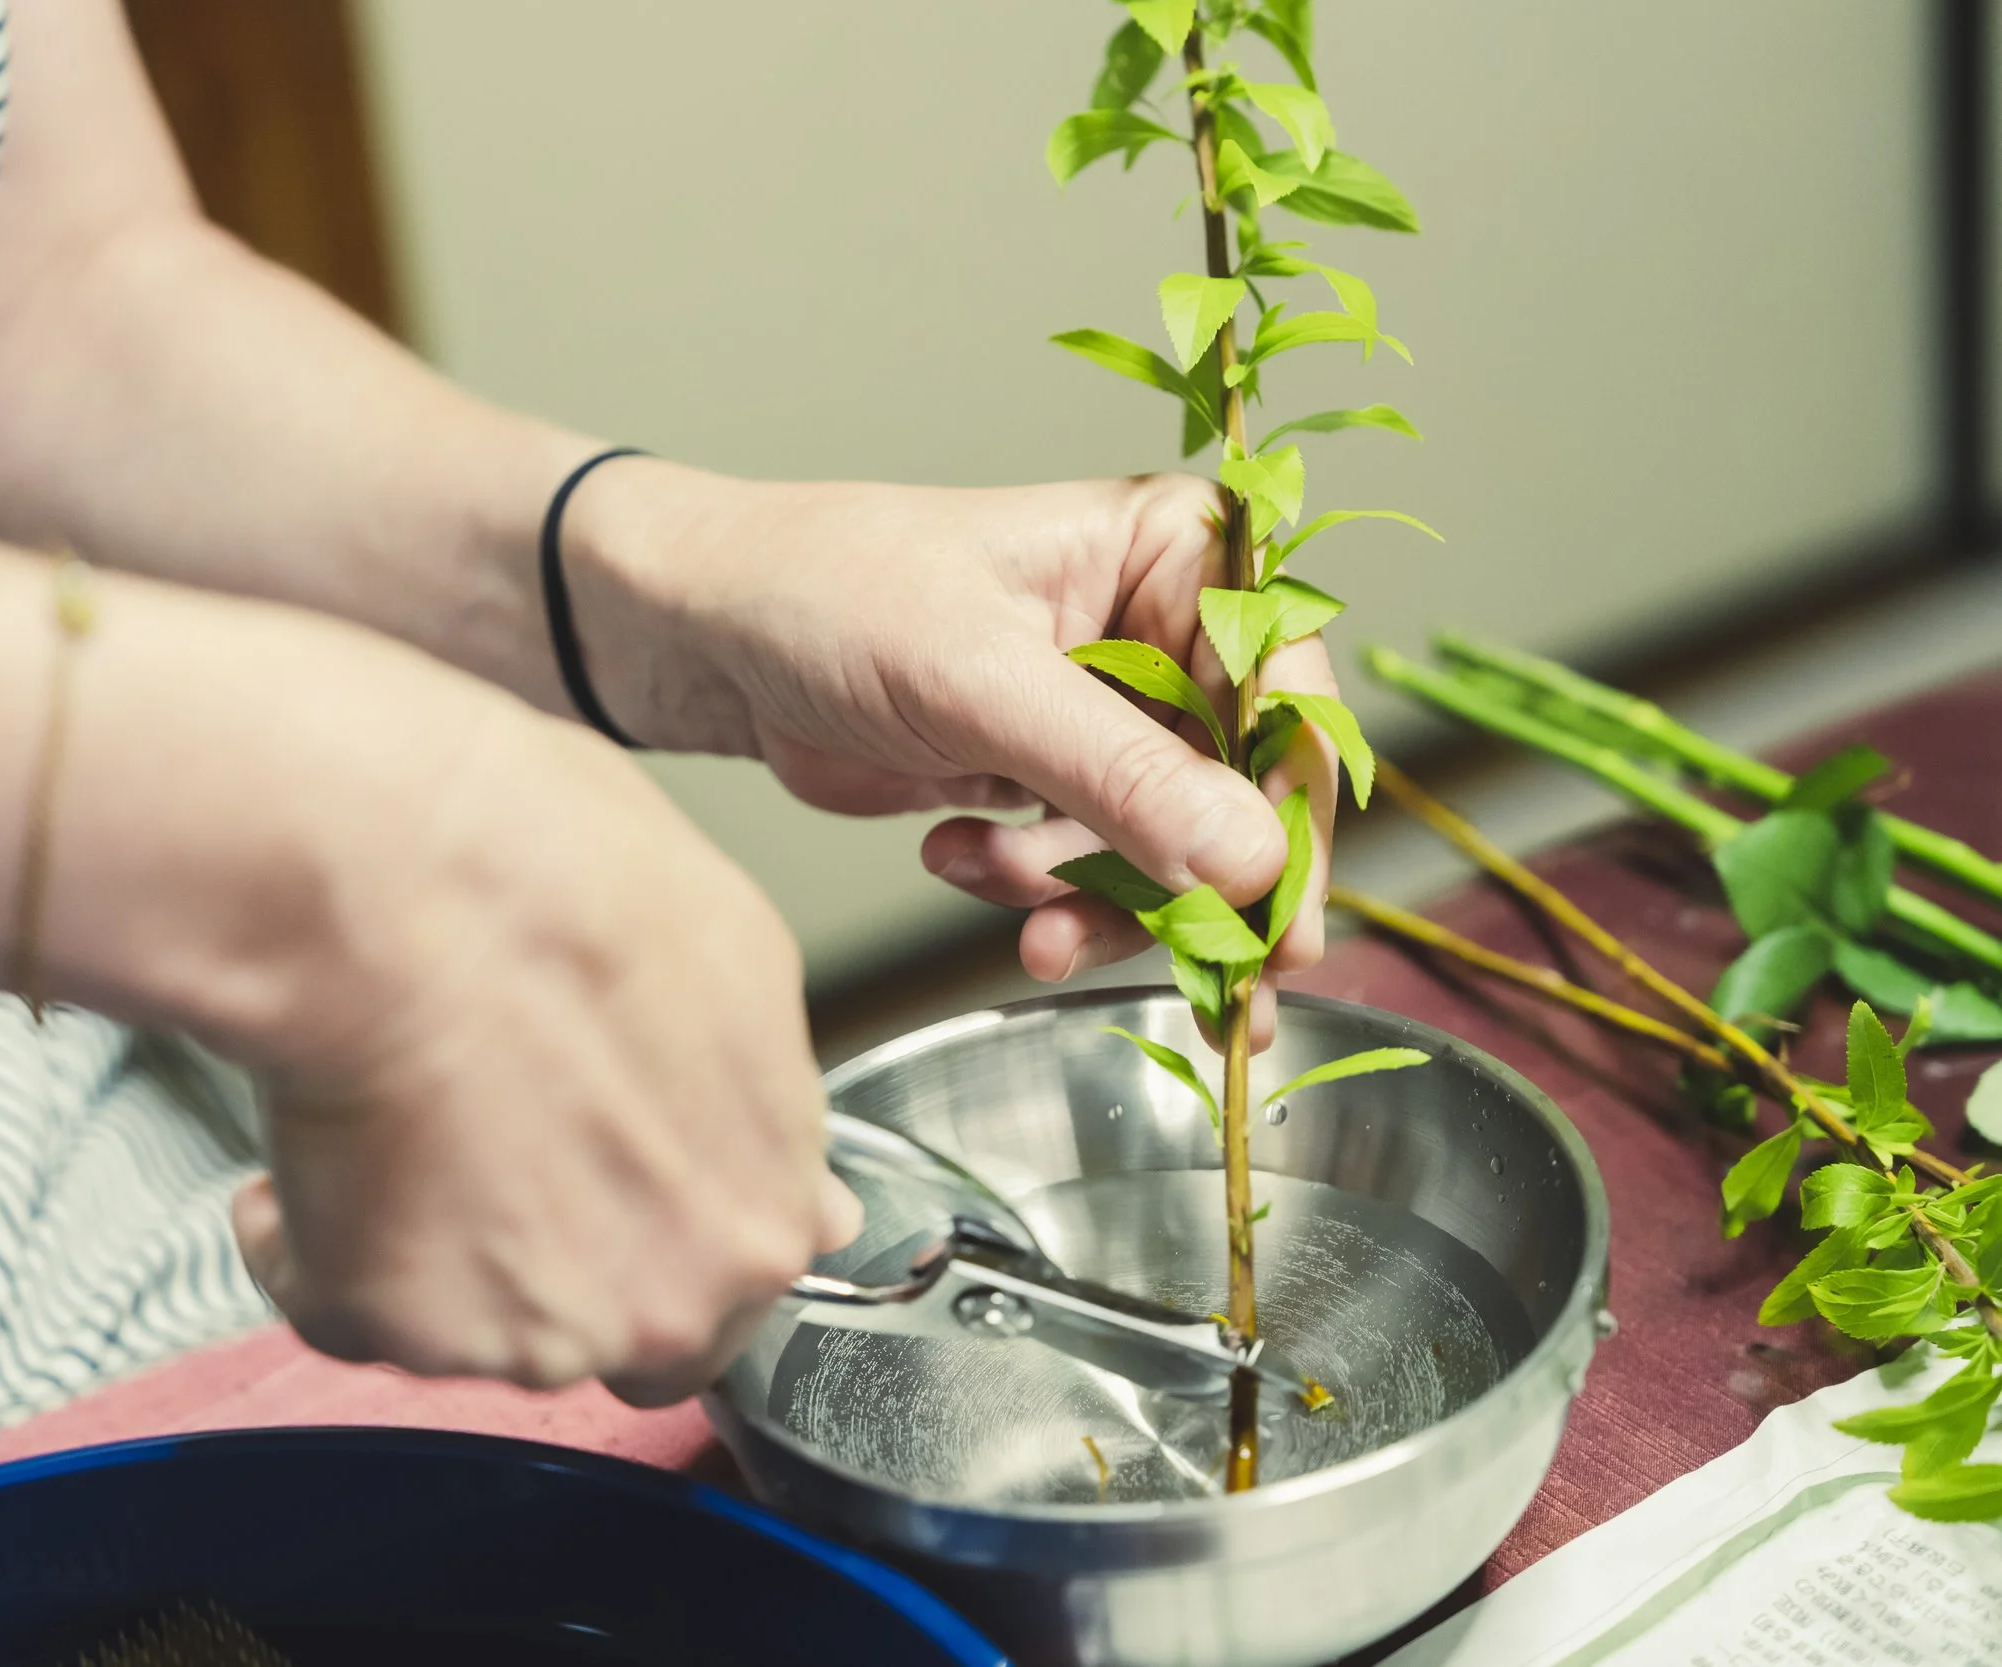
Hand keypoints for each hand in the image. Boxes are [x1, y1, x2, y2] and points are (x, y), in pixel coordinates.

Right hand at [56, 589, 857, 1403]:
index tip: (607, 1181)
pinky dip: (320, 1242)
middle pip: (613, 1325)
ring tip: (409, 1113)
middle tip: (499, 1140)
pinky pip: (346, 1305)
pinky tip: (328, 1142)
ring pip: (477, 1326)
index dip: (657, 1225)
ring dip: (440, 1247)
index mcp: (763, 1215)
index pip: (731, 1285)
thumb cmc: (562, 878)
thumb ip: (768, 1109)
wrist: (407, 885)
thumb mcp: (740, 964)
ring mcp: (530, 1335)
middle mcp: (664, 1303)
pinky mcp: (393, 1330)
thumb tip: (806, 1182)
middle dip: (557, 1257)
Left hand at [569, 465, 1336, 1044]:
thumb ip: (1119, 777)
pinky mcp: (1056, 779)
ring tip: (1023, 925)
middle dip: (1203, 888)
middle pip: (1244, 786)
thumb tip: (1253, 862)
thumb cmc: (834, 594)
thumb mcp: (982, 684)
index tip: (1278, 919)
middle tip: (1219, 989)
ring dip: (1101, 904)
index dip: (1291, 813)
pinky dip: (1037, 892)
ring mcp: (1112, 711)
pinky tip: (957, 856)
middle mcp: (1165, 628)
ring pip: (1173, 846)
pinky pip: (1095, 868)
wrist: (714, 638)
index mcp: (1178, 553)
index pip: (1284, 692)